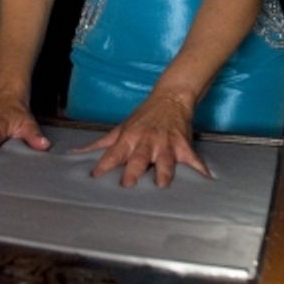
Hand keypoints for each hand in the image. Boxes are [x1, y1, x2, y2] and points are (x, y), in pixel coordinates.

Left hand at [80, 91, 208, 187]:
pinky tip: (206, 181)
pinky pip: (193, 160)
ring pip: (165, 160)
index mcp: (129, 138)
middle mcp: (146, 142)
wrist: (170, 98)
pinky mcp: (183, 146)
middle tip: (128, 185)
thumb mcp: (121, 128)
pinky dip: (201, 170)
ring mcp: (166, 144)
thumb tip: (77, 152)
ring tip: (162, 185)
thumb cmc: (143, 116)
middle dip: (133, 172)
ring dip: (164, 172)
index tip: (95, 178)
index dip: (103, 166)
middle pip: (138, 158)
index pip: (113, 154)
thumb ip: (101, 143)